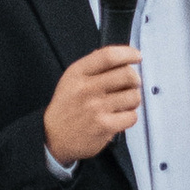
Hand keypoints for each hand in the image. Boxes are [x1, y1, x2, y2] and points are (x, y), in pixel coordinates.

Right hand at [45, 44, 143, 164]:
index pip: (108, 56)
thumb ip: (93, 67)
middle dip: (135, 79)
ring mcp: (96, 108)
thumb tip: (121, 56)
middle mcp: (86, 88)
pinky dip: (129, 117)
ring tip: (124, 103)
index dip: (128, 53)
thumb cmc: (66, 107)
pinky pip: (131, 116)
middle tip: (131, 84)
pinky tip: (119, 117)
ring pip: (133, 96)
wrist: (53, 136)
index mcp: (78, 73)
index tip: (137, 56)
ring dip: (133, 99)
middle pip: (127, 74)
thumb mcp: (71, 79)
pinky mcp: (104, 126)